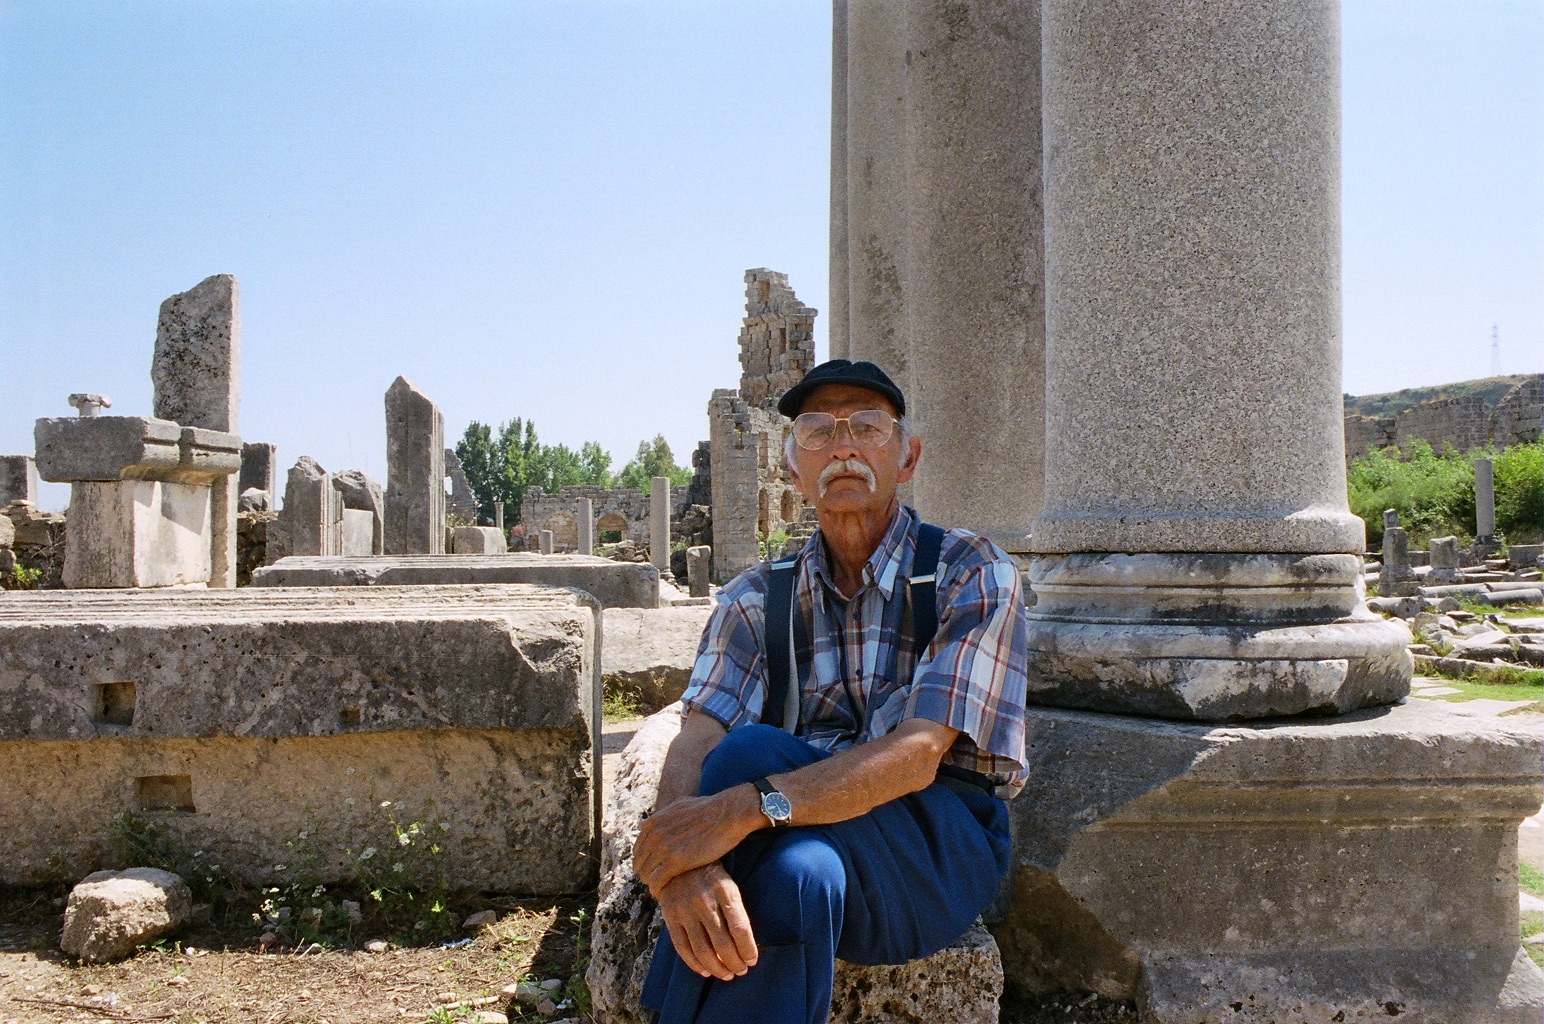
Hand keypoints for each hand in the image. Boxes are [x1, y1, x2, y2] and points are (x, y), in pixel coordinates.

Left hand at [634, 789, 753, 894]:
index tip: (655, 869)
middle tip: (659, 882)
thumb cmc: (708, 810)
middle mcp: (654, 835)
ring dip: (652, 884)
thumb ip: (659, 817)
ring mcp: (663, 848)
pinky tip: (665, 894)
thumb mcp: (679, 806)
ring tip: (663, 889)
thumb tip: (641, 824)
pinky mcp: (675, 861)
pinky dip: (658, 890)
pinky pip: (657, 881)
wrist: (728, 814)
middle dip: (647, 875)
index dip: (645, 862)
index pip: (637, 850)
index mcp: (653, 823)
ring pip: (646, 875)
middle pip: (639, 864)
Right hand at [657, 863, 757, 980]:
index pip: (740, 928)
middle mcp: (704, 901)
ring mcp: (685, 909)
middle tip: (741, 971)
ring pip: (702, 950)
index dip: (748, 949)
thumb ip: (736, 911)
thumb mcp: (729, 885)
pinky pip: (682, 947)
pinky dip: (695, 964)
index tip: (752, 960)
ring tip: (726, 974)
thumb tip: (744, 946)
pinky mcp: (670, 916)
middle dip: (735, 962)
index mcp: (725, 890)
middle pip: (722, 943)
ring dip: (717, 968)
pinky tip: (705, 970)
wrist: (678, 862)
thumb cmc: (712, 877)